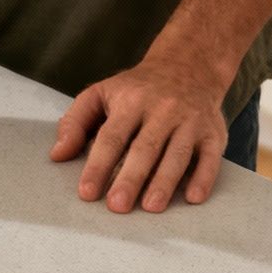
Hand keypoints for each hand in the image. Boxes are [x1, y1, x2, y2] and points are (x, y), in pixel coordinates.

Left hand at [50, 52, 230, 212]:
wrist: (189, 65)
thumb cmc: (137, 89)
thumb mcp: (101, 93)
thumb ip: (76, 122)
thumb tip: (57, 155)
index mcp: (131, 101)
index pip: (112, 136)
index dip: (98, 165)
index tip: (87, 193)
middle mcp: (163, 109)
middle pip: (145, 147)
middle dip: (131, 178)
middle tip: (117, 206)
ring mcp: (190, 120)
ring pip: (178, 153)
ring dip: (165, 181)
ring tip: (150, 207)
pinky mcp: (213, 132)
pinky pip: (211, 156)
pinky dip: (204, 177)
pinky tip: (193, 197)